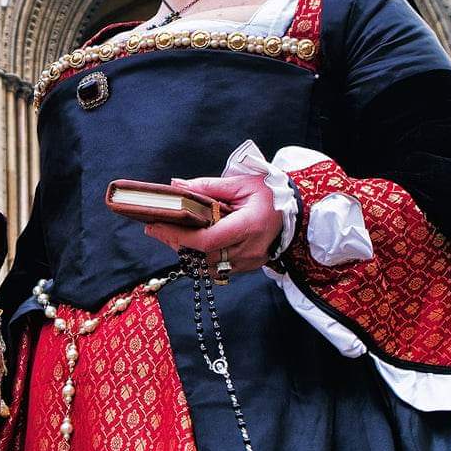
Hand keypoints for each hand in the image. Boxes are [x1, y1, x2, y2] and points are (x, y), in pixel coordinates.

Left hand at [143, 172, 283, 274]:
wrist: (295, 209)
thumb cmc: (269, 192)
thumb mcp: (241, 183)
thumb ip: (208, 186)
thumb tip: (176, 186)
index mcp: (250, 226)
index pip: (207, 240)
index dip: (179, 236)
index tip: (156, 225)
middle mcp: (250, 249)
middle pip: (203, 255)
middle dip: (176, 242)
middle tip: (155, 228)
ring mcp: (249, 261)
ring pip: (207, 265)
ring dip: (186, 251)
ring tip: (168, 233)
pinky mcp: (248, 266)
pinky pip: (217, 267)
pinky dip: (200, 256)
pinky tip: (189, 241)